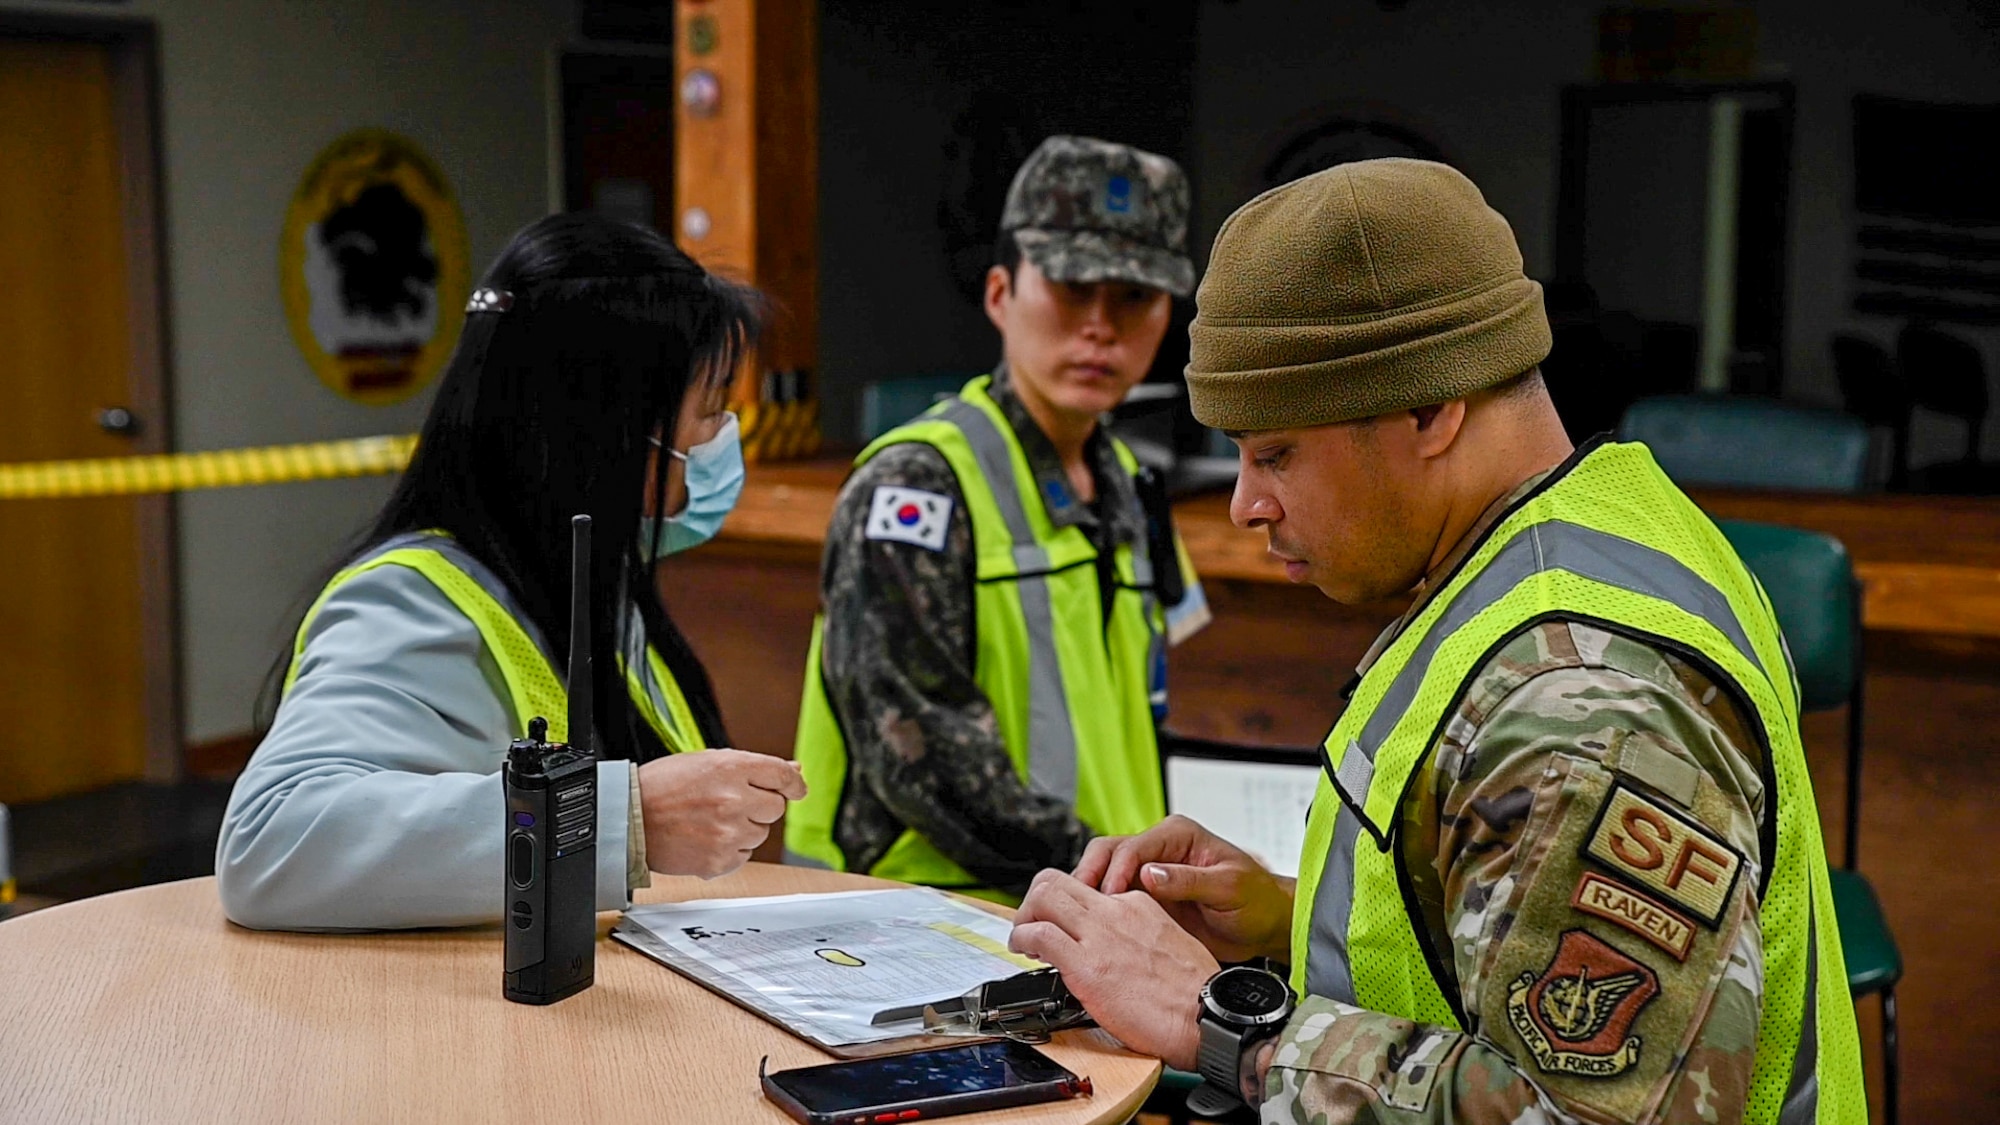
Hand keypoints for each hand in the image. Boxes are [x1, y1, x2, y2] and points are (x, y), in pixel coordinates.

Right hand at [636, 750, 806, 877]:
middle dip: (759, 806)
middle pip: (776, 808)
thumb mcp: (708, 762)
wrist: (628, 818)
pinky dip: (730, 850)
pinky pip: (743, 856)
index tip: (796, 788)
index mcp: (731, 769)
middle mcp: (733, 800)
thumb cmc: (663, 787)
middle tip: (729, 804)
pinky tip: (705, 838)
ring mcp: (728, 832)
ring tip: (710, 821)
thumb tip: (793, 770)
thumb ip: (753, 767)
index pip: (783, 776)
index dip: (794, 783)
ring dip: (743, 829)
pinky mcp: (720, 860)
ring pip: (760, 834)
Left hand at [1009, 870, 1217, 1071]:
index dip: (1067, 907)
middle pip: (1057, 880)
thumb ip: (1139, 938)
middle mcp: (1115, 911)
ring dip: (1024, 917)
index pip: (1088, 889)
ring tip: (1024, 939)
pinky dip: (1021, 938)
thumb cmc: (1196, 993)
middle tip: (1032, 924)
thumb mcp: (1169, 944)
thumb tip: (1118, 952)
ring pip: (1042, 896)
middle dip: (1035, 900)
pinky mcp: (1085, 964)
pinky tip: (1025, 952)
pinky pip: (1038, 934)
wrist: (1207, 1014)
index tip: (1063, 926)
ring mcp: (1099, 935)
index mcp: (1137, 904)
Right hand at [1073, 815, 1293, 963]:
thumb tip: (1150, 874)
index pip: (1132, 846)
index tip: (1110, 897)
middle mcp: (1159, 850)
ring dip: (1091, 893)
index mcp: (1177, 835)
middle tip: (1080, 903)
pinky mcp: (1148, 900)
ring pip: (1104, 874)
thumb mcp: (1228, 887)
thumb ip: (1189, 880)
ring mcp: (1150, 875)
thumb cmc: (1256, 900)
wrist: (1265, 926)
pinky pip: (1115, 900)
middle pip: (1108, 853)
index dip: (1116, 871)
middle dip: (1090, 875)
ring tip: (1081, 917)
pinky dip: (1101, 910)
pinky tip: (1096, 927)